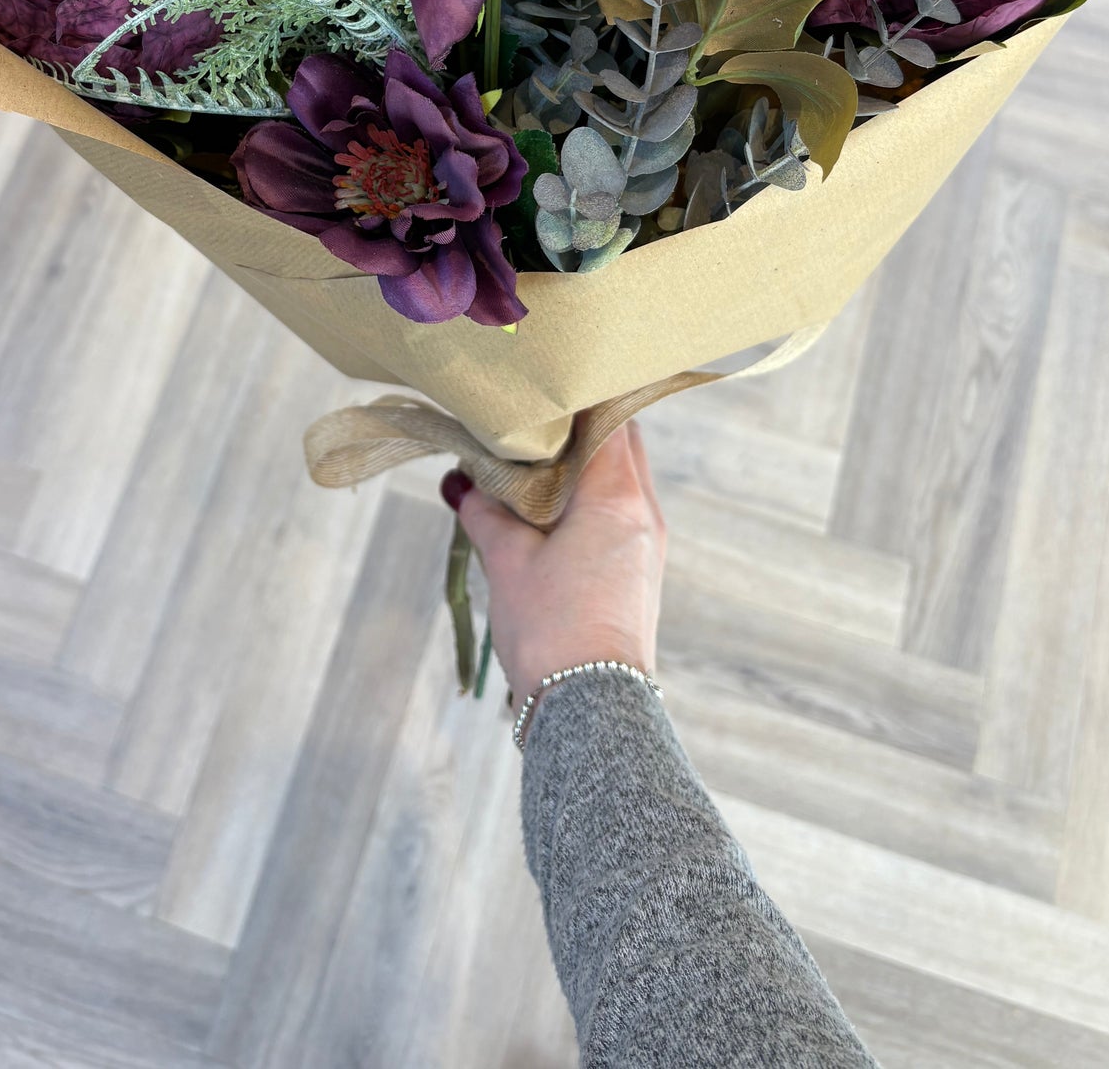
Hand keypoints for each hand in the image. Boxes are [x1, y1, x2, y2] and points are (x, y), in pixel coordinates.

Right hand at [445, 420, 666, 698]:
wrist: (589, 712)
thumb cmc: (551, 629)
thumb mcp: (506, 561)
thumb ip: (484, 513)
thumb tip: (460, 483)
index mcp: (618, 497)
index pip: (609, 419)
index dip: (574, 402)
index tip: (537, 395)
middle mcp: (645, 514)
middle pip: (622, 445)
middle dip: (579, 431)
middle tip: (531, 428)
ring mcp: (649, 545)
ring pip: (622, 481)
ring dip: (584, 469)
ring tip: (533, 470)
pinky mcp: (641, 574)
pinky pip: (622, 516)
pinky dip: (591, 503)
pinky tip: (550, 516)